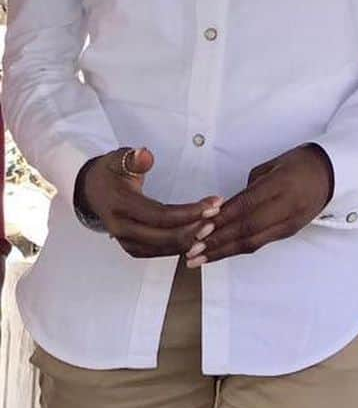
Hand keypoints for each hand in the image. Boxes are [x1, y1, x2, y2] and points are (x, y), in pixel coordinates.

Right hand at [77, 147, 219, 258]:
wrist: (91, 190)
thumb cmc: (109, 173)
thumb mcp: (118, 158)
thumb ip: (133, 158)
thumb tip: (144, 155)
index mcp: (120, 206)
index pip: (160, 215)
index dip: (189, 212)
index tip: (212, 204)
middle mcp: (122, 228)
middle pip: (164, 237)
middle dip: (194, 229)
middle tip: (216, 217)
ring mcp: (126, 241)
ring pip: (163, 249)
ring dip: (190, 239)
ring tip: (212, 225)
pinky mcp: (132, 247)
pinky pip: (159, 252)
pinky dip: (179, 245)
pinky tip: (196, 235)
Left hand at [187, 144, 332, 266]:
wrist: (333, 173)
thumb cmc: (300, 162)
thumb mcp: (274, 164)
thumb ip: (251, 186)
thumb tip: (229, 205)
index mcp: (281, 186)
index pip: (246, 206)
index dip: (222, 219)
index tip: (198, 228)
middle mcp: (286, 208)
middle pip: (247, 230)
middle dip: (217, 242)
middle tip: (191, 251)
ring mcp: (289, 223)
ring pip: (253, 242)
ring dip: (223, 252)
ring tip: (198, 259)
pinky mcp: (290, 232)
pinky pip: (261, 242)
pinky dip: (237, 248)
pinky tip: (221, 252)